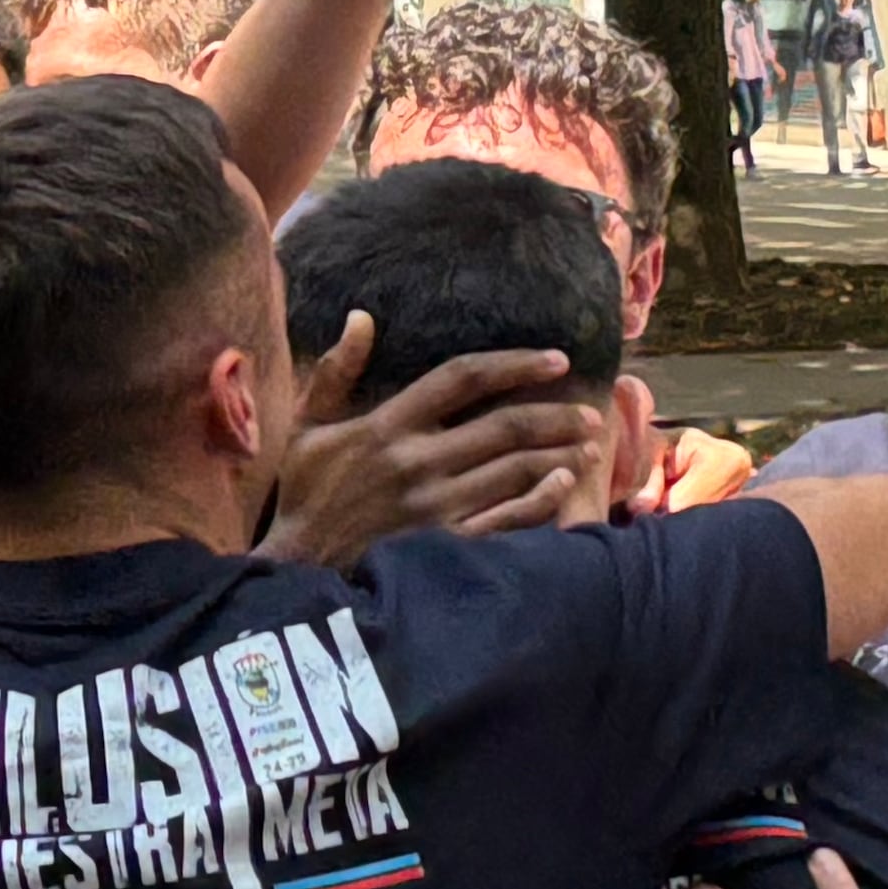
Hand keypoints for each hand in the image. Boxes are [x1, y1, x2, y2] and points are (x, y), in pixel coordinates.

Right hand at [265, 312, 608, 564]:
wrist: (297, 570)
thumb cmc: (305, 495)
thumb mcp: (307, 427)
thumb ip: (335, 372)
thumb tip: (361, 317)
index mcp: (387, 425)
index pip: (464, 378)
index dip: (516, 364)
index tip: (557, 360)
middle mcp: (418, 462)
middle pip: (505, 426)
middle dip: (557, 415)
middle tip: (591, 412)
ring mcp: (435, 507)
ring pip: (515, 471)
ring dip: (560, 455)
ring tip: (590, 445)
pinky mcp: (444, 546)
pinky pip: (506, 520)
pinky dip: (541, 500)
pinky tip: (563, 484)